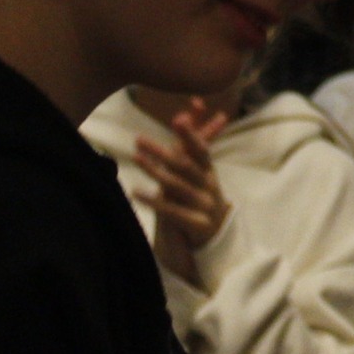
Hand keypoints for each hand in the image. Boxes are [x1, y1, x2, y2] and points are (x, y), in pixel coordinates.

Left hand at [135, 99, 230, 288]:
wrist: (218, 239)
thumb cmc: (202, 200)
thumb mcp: (199, 175)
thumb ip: (190, 147)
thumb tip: (182, 114)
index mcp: (210, 173)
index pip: (202, 150)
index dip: (191, 135)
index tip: (178, 119)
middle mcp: (209, 186)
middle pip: (185, 166)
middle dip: (161, 151)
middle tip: (139, 139)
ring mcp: (204, 205)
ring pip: (177, 186)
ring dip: (154, 170)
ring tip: (135, 158)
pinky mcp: (196, 224)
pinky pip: (171, 210)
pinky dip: (153, 200)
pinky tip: (136, 191)